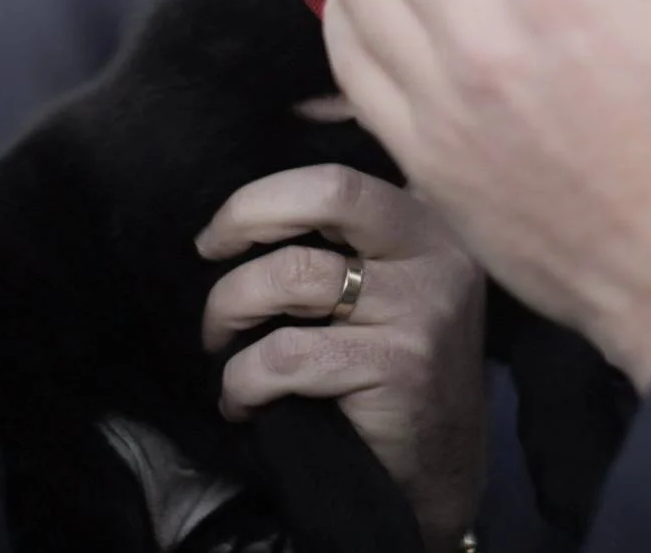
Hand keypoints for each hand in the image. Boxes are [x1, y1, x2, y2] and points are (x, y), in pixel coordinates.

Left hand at [198, 165, 487, 549]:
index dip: (267, 192)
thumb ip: (349, 242)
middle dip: (248, 215)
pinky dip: (243, 380)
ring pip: (292, 276)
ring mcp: (423, 309)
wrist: (441, 472)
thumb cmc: (394, 372)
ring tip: (221, 344)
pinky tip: (243, 401)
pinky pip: (286, 356)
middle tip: (208, 252)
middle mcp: (438, 255)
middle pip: (330, 195)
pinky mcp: (398, 366)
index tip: (223, 231)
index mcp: (431, 226)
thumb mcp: (391, 287)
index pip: (341, 178)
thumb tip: (252, 214)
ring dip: (230, 309)